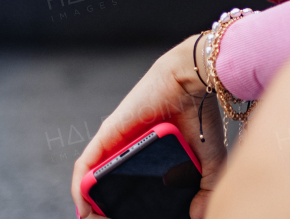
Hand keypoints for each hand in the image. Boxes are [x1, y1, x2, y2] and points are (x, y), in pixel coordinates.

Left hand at [71, 35, 225, 218]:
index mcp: (152, 158)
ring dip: (90, 203)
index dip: (129, 206)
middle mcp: (131, 151)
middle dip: (107, 209)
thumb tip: (197, 215)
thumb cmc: (203, 116)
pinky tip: (84, 208)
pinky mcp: (107, 135)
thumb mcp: (209, 162)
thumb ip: (205, 189)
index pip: (133, 188)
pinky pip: (85, 166)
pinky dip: (81, 188)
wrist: (193, 84)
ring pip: (93, 179)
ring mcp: (117, 143)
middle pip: (109, 186)